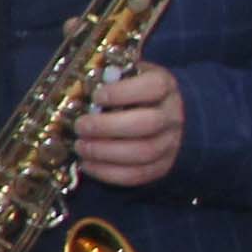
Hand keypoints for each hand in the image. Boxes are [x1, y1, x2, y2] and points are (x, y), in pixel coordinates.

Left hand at [74, 63, 184, 187]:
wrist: (161, 115)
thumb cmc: (134, 94)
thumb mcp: (127, 77)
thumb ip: (109, 78)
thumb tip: (79, 84)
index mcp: (165, 87)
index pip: (154, 86)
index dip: (123, 92)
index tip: (96, 96)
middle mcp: (172, 116)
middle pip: (148, 123)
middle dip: (108, 127)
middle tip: (80, 126)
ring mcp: (171, 143)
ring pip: (144, 152)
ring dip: (105, 152)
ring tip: (80, 146)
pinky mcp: (163, 166)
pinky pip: (138, 174)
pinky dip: (109, 172)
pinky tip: (87, 164)